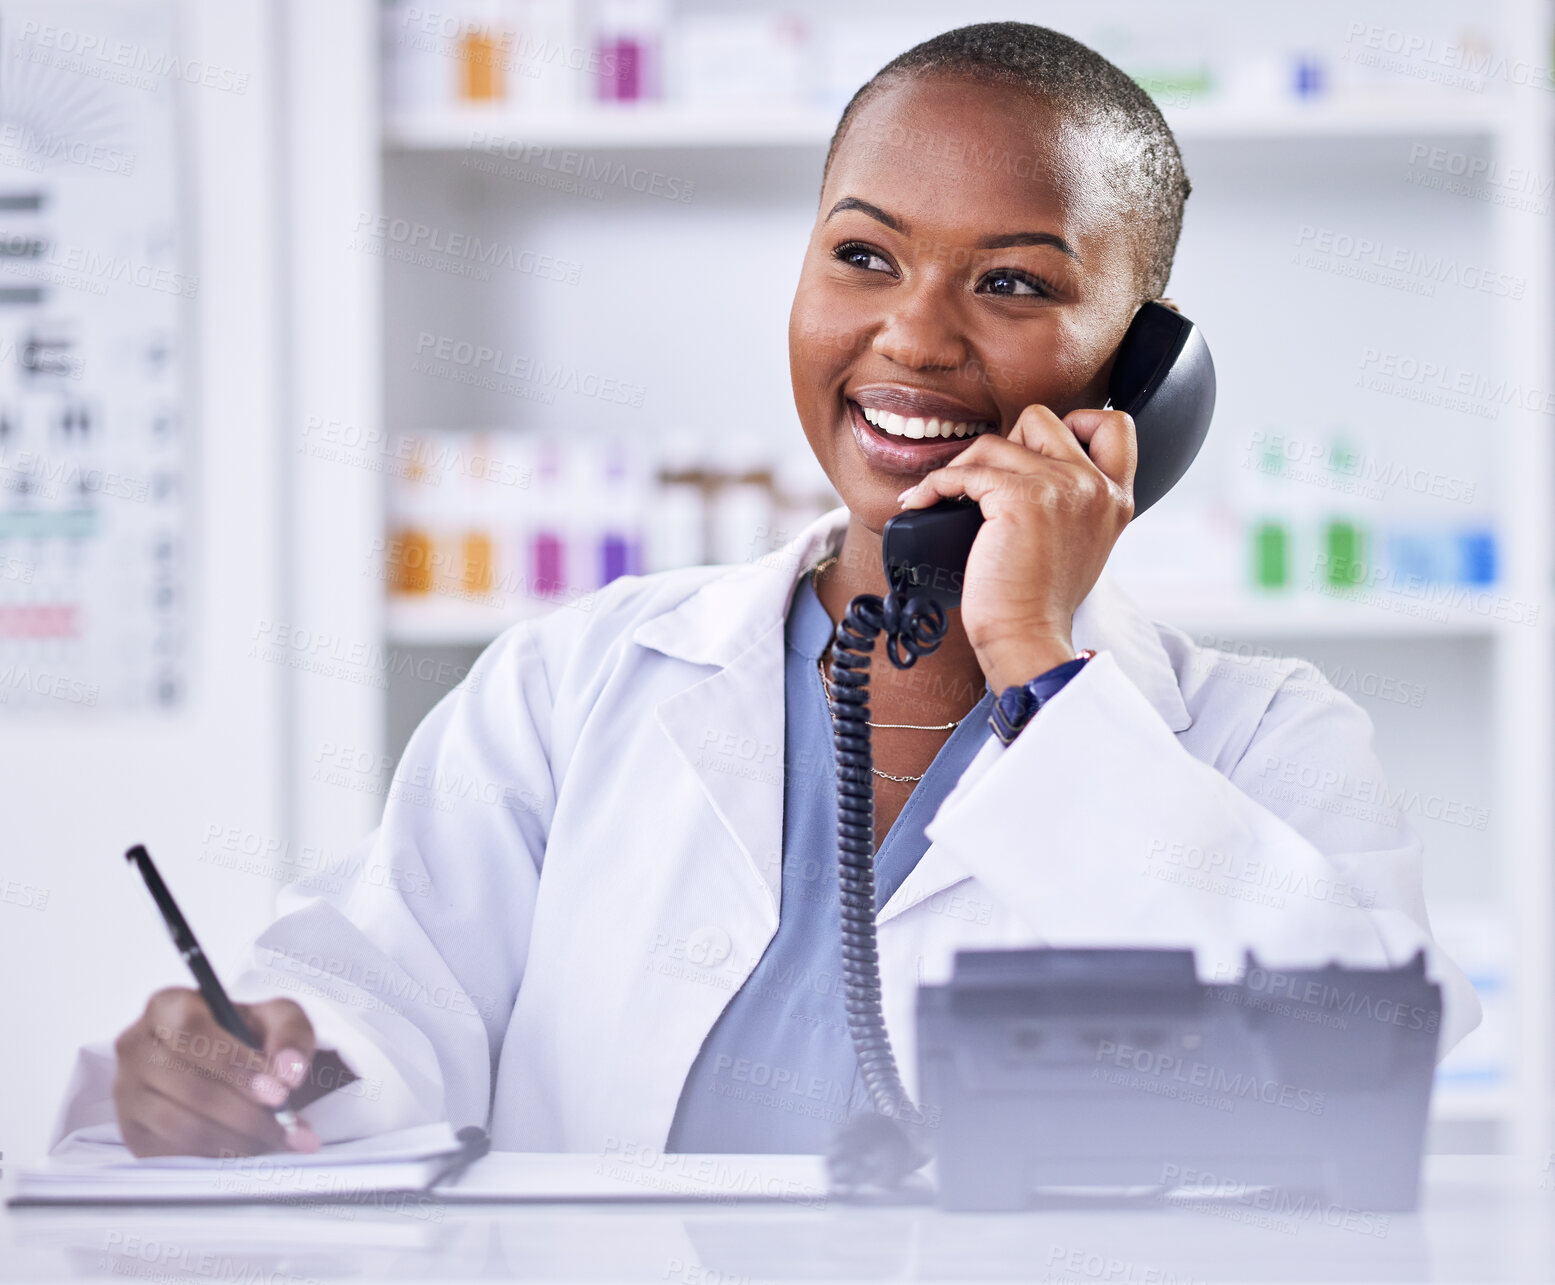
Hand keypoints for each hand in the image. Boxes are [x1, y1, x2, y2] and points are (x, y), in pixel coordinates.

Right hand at [112, 988, 319, 1157]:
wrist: (228, 1063)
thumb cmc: (249, 1034)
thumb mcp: (277, 1018)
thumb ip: (291, 1033)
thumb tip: (288, 1072)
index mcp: (168, 1006)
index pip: (191, 1033)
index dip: (236, 1064)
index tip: (278, 1092)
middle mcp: (136, 1046)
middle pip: (190, 1087)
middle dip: (246, 1113)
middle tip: (286, 1126)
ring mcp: (126, 1092)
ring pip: (181, 1126)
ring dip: (236, 1139)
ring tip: (275, 1140)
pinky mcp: (131, 1131)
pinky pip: (172, 1152)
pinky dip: (216, 1157)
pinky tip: (248, 1150)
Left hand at [896, 405, 1135, 691]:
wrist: (1027, 639)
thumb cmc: (1039, 605)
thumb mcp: (1078, 545)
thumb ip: (1069, 504)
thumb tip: (1019, 474)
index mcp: (1115, 497)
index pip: (1112, 423)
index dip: (1070, 424)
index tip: (1032, 455)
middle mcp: (1095, 486)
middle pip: (1041, 419)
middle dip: (1003, 444)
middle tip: (983, 484)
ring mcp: (1062, 487)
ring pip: (995, 442)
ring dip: (960, 466)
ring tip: (941, 496)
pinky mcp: (1022, 497)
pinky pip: (963, 471)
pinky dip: (933, 485)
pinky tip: (920, 503)